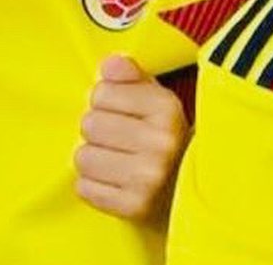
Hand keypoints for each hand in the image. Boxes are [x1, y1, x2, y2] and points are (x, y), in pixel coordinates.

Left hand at [75, 55, 189, 219]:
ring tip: (114, 158)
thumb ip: (131, 77)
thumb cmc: (166, 137)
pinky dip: (93, 185)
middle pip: (90, 124)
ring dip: (93, 158)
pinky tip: (113, 179)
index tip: (119, 109)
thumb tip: (109, 64)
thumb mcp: (157, 99)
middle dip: (98, 129)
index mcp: (167, 109)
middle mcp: (160, 143)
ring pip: (83, 157)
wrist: (188, 187)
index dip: (105, 99)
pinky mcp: (134, 208)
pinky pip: (85, 188)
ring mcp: (148, 178)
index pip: (102, 92)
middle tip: (116, 136)